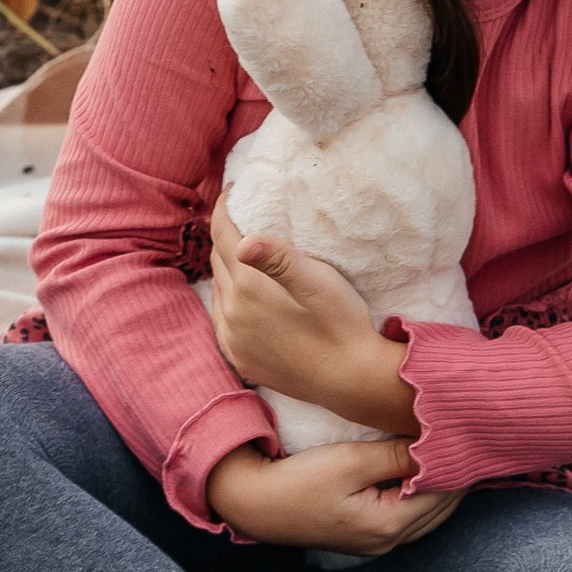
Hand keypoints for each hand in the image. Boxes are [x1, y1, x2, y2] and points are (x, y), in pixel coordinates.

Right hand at [207, 435, 461, 556]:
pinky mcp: (364, 534)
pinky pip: (409, 515)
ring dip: (442, 486)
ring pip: (428, 514)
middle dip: (458, 477)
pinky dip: (422, 494)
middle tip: (473, 441)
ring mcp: (375, 541)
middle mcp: (388, 541)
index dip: (460, 463)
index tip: (473, 435)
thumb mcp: (349, 461)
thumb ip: (395, 455)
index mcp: (388, 525)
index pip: (443, 493)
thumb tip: (435, 444)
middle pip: (441, 508)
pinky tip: (423, 472)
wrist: (252, 504)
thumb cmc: (297, 482)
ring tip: (455, 454)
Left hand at [209, 197, 414, 435]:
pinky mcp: (242, 360)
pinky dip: (227, 300)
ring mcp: (234, 341)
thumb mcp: (317, 281)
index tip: (232, 191)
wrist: (354, 380)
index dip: (224, 209)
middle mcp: (231, 315)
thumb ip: (278, 258)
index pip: (222, 236)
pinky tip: (242, 297)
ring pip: (218, 292)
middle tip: (241, 217)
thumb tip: (243, 240)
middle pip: (217, 262)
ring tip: (243, 254)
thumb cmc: (342, 323)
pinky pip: (222, 321)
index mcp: (248, 288)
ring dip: (225, 269)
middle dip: (225, 236)